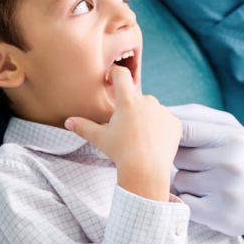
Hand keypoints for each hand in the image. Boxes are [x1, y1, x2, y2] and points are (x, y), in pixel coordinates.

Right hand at [65, 65, 180, 200]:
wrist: (146, 170)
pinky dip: (161, 129)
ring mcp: (163, 111)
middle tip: (127, 129)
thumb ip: (84, 127)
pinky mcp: (175, 122)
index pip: (121, 75)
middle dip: (132, 109)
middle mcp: (147, 100)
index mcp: (127, 100)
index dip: (116, 74)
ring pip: (152, 110)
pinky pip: (166, 121)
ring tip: (141, 139)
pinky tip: (154, 143)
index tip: (112, 79)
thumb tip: (68, 121)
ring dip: (147, 119)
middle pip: (137, 98)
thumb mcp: (100, 138)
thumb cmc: (120, 152)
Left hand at [169, 104, 243, 237]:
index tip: (168, 138)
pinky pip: (184, 203)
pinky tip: (204, 198)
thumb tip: (162, 111)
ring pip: (179, 180)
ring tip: (205, 181)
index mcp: (233, 137)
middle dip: (181, 159)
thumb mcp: (229, 127)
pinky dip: (188, 200)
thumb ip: (196, 115)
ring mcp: (228, 190)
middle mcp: (232, 162)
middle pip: (179, 156)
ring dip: (185, 181)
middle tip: (199, 163)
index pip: (185, 129)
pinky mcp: (221, 215)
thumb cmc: (241, 155)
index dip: (171, 134)